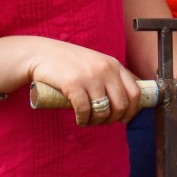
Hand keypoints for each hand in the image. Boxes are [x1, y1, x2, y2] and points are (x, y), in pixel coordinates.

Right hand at [6, 35, 142, 127]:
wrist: (41, 54)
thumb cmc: (69, 62)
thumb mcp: (96, 63)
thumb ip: (109, 76)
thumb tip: (124, 101)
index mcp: (114, 64)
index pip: (135, 92)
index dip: (132, 111)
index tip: (123, 119)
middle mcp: (105, 69)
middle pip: (121, 105)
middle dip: (113, 119)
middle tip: (102, 122)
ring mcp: (90, 76)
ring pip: (103, 110)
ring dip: (97, 122)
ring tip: (89, 121)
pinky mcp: (73, 84)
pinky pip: (85, 111)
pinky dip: (83, 120)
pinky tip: (80, 121)